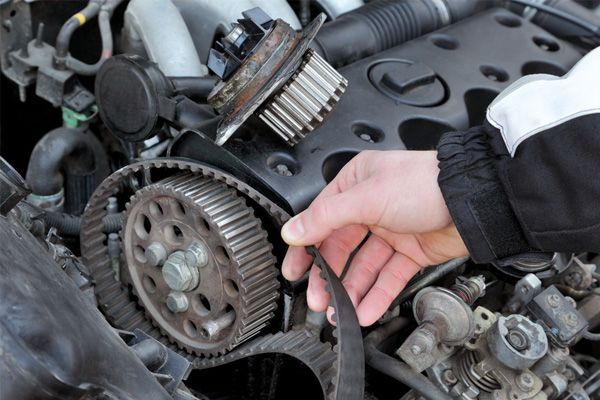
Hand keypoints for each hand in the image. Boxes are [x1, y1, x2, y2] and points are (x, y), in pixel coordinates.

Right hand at [280, 150, 467, 325]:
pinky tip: (366, 310)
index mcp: (356, 184)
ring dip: (352, 291)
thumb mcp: (367, 196)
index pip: (321, 219)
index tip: (294, 270)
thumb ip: (326, 217)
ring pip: (364, 267)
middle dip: (329, 276)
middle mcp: (371, 206)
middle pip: (341, 247)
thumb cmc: (425, 183)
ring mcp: (391, 230)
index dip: (306, 246)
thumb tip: (293, 230)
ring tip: (341, 312)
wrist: (473, 200)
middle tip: (318, 300)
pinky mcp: (411, 251)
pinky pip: (388, 277)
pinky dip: (377, 295)